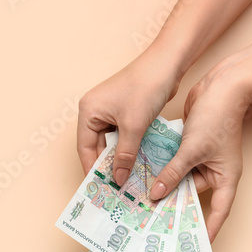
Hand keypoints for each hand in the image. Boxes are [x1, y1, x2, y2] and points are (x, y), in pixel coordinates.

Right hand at [77, 51, 180, 185]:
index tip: (99, 188)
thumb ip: (124, 155)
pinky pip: (122, 135)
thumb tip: (118, 179)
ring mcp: (109, 111)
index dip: (92, 168)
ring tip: (126, 179)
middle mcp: (94, 111)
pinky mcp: (124, 111)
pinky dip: (128, 148)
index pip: (84, 147)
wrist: (167, 63)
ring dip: (119, 158)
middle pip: (96, 146)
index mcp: (88, 111)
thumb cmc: (146, 88)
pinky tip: (136, 162)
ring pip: (111, 142)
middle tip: (115, 188)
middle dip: (107, 165)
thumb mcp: (133, 126)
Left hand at [150, 18, 251, 242]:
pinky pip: (173, 165)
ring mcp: (200, 160)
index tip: (193, 245)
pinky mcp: (189, 149)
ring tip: (142, 204)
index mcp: (225, 178)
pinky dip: (161, 171)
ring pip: (179, 180)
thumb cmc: (217, 119)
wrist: (220, 88)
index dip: (207, 230)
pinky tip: (143, 178)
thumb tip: (156, 194)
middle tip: (153, 223)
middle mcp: (213, 173)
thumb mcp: (192, 150)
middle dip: (175, 208)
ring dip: (163, 188)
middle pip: (193, 197)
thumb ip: (173, 173)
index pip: (218, 211)